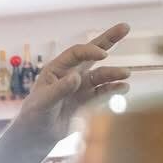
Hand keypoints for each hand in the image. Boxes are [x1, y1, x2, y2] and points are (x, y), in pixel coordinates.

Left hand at [12, 23, 131, 144]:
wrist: (37, 136)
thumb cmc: (34, 115)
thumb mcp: (44, 101)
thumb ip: (60, 89)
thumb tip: (77, 77)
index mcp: (57, 68)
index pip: (77, 53)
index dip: (91, 51)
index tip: (104, 54)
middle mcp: (71, 74)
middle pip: (92, 54)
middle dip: (109, 40)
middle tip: (125, 27)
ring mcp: (81, 87)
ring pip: (100, 76)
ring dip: (114, 74)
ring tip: (127, 74)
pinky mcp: (87, 101)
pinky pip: (102, 93)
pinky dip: (113, 89)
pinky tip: (124, 87)